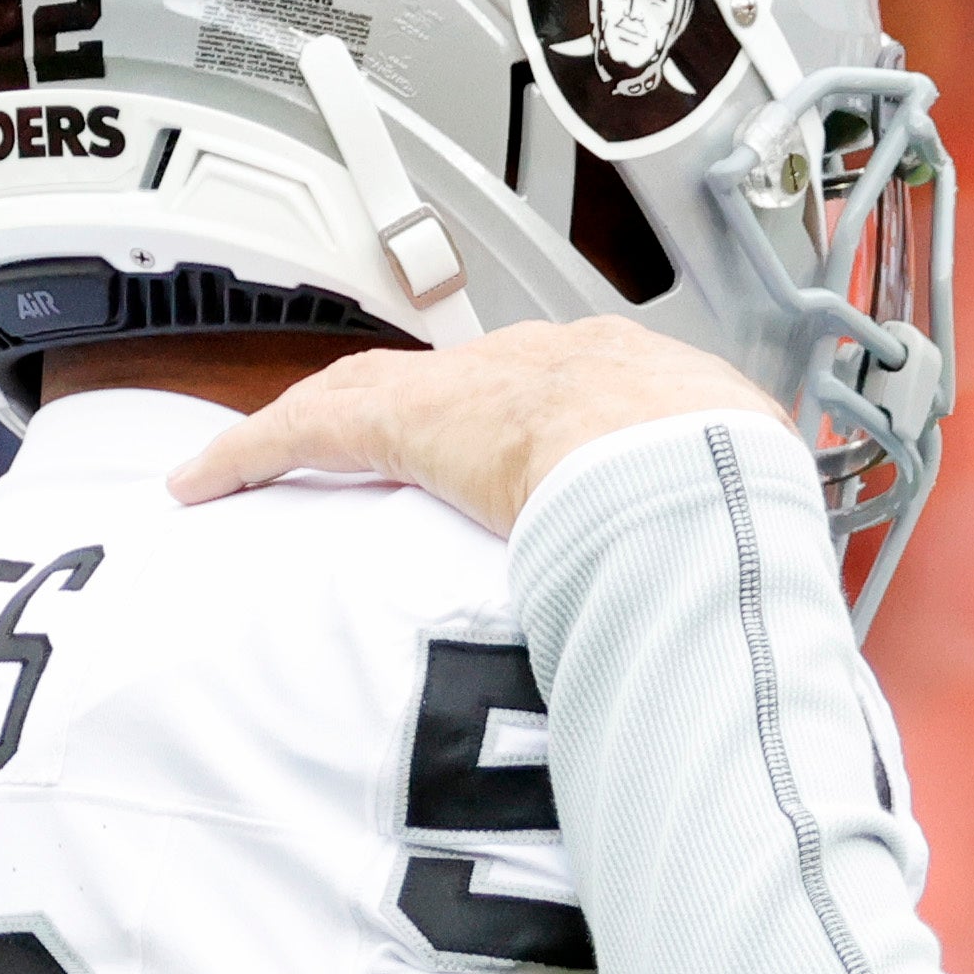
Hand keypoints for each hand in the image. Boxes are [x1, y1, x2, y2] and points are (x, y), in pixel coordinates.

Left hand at [167, 318, 786, 534]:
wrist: (685, 463)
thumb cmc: (729, 489)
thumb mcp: (752, 509)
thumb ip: (743, 541)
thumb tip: (770, 609)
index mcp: (629, 380)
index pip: (554, 393)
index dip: (515, 421)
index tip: (500, 453)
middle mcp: (539, 364)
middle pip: (447, 383)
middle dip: (406, 411)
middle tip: (366, 445)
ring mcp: (465, 389)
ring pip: (362, 398)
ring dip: (312, 428)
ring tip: (257, 461)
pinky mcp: (394, 421)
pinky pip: (297, 434)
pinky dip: (247, 455)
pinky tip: (203, 481)